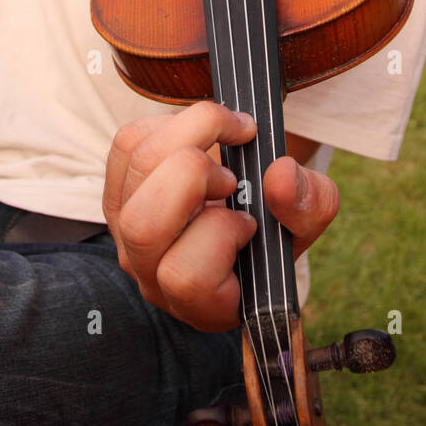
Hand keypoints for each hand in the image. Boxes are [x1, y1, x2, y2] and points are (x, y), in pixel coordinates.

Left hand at [103, 100, 338, 332]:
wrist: (243, 216)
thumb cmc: (270, 235)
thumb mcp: (304, 227)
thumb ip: (309, 205)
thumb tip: (281, 174)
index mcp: (199, 301)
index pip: (185, 276)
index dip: (221, 234)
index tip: (250, 220)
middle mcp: (150, 271)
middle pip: (144, 222)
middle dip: (194, 176)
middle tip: (230, 176)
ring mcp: (126, 232)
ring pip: (134, 169)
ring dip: (186, 137)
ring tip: (222, 142)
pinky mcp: (117, 191)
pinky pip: (127, 144)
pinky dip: (167, 125)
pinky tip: (198, 136)